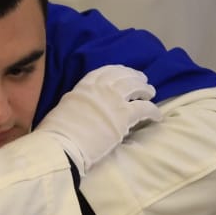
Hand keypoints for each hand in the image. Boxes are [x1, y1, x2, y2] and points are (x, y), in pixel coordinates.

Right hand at [35, 65, 159, 176]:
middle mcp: (101, 88)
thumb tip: (85, 105)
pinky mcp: (124, 116)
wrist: (62, 144)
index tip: (124, 72)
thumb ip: (79, 101)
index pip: (105, 71)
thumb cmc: (58, 131)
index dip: (118, 70)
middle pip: (124, 76)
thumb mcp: (66, 106)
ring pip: (136, 87)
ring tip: (151, 92)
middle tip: (142, 80)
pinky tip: (158, 115)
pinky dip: (153, 111)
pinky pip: (145, 108)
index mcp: (84, 85)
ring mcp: (114, 100)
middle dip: (135, 77)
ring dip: (145, 89)